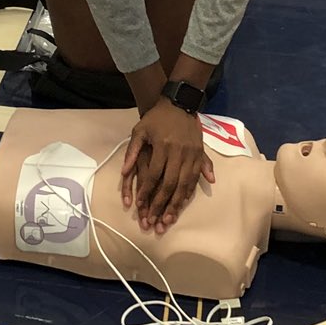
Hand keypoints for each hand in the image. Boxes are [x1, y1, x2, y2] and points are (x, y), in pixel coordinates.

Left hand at [121, 101, 214, 234]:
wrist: (179, 103)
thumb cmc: (156, 119)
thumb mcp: (139, 131)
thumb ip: (132, 152)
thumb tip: (125, 172)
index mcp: (163, 146)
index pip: (154, 175)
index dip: (147, 191)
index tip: (140, 206)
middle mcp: (179, 152)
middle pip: (170, 183)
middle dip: (162, 203)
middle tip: (155, 220)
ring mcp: (192, 153)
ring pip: (185, 184)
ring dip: (177, 203)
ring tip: (169, 218)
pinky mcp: (200, 154)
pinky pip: (196, 177)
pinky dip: (190, 191)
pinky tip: (184, 203)